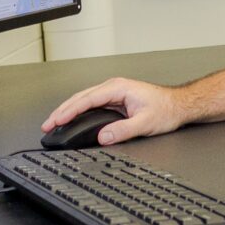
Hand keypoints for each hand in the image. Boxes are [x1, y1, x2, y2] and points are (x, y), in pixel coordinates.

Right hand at [41, 77, 187, 144]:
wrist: (178, 105)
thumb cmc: (165, 110)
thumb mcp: (145, 123)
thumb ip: (123, 130)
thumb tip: (102, 137)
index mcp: (118, 88)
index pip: (87, 99)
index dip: (69, 111)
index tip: (55, 120)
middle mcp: (114, 87)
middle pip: (81, 97)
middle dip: (62, 110)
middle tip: (46, 125)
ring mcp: (113, 93)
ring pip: (84, 99)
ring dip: (68, 110)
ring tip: (53, 122)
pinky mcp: (115, 100)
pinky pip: (91, 104)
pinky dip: (78, 111)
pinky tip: (71, 118)